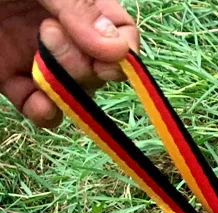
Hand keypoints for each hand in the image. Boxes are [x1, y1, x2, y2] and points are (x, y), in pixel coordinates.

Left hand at [0, 0, 138, 127]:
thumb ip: (78, 8)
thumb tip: (120, 52)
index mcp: (75, 4)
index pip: (121, 32)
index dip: (124, 51)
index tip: (111, 56)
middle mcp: (64, 33)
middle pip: (100, 67)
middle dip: (84, 64)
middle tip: (47, 34)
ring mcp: (39, 59)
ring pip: (76, 92)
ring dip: (66, 89)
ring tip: (36, 61)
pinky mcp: (11, 81)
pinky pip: (42, 111)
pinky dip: (46, 114)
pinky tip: (41, 105)